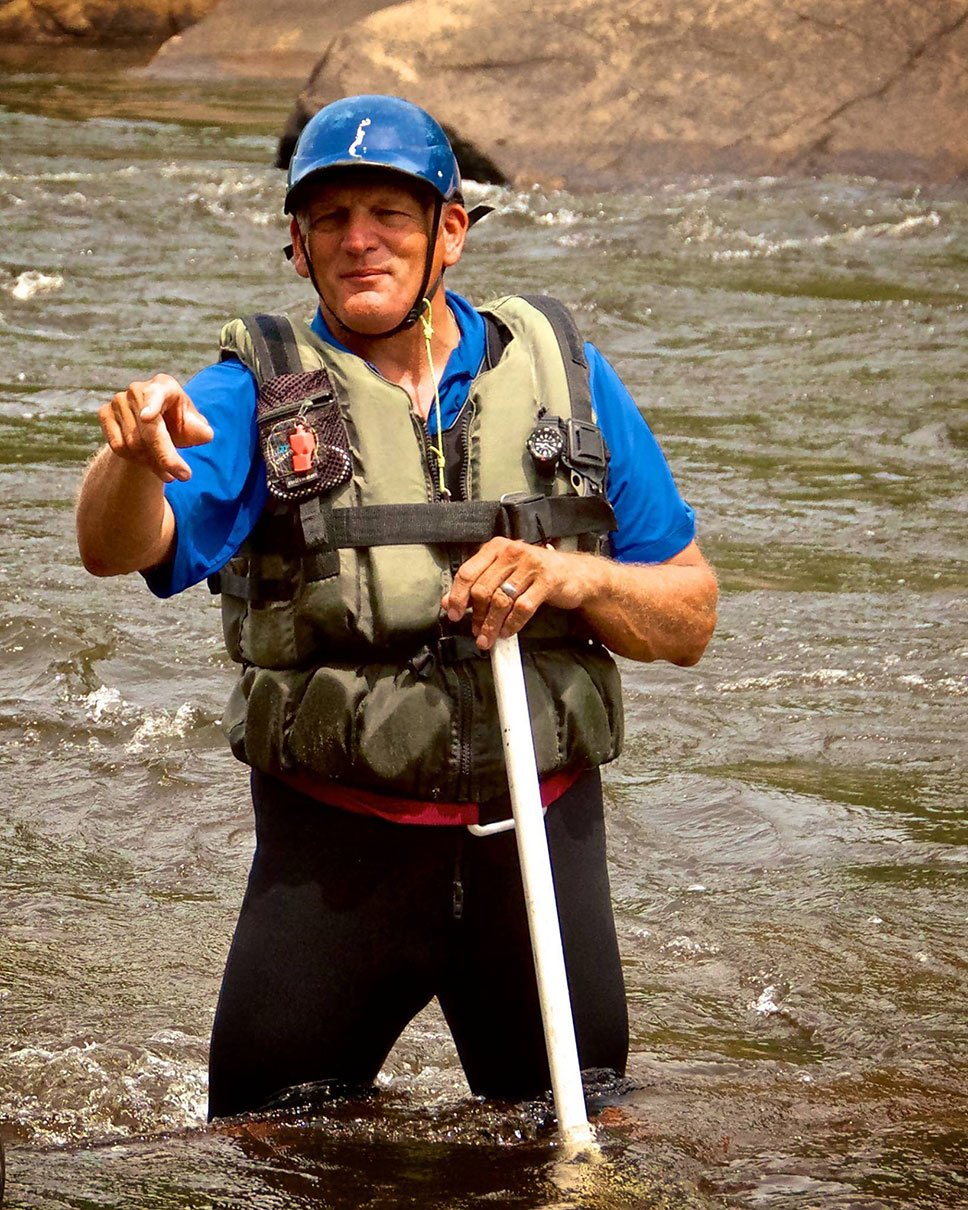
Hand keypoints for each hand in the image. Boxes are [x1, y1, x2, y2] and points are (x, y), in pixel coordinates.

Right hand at [99, 373, 213, 482]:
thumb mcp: (195, 427)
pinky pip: (118, 445)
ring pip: (133, 443)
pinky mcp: (105, 413)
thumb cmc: (179, 425)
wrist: (155, 426)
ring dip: (152, 463)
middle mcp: (138, 389)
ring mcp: (119, 400)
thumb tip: (205, 435)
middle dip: (165, 457)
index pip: (157, 395)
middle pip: (148, 431)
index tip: (148, 417)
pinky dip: (135, 460)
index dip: (152, 406)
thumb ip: (201, 431)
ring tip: (165, 469)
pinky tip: (147, 461)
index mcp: (164, 386)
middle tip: (183, 476)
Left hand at [442, 537, 593, 650]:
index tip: (455, 614)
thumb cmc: (535, 574)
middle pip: (483, 589)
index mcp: (496, 548)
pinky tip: (508, 632)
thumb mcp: (504, 574)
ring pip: (501, 600)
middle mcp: (512, 552)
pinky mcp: (547, 580)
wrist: (575, 573)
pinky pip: (523, 607)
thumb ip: (477, 585)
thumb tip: (449, 602)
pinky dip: (512, 624)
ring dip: (492, 625)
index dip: (458, 596)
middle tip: (476, 631)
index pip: (467, 572)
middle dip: (477, 616)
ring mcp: (531, 565)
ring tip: (489, 638)